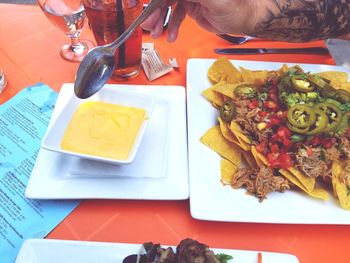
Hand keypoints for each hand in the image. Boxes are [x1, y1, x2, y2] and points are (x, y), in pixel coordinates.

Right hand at [142, 0, 256, 41]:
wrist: (244, 19)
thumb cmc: (236, 6)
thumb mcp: (212, 0)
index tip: (141, 4)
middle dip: (155, 10)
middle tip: (148, 23)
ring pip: (167, 5)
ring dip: (161, 20)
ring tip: (157, 32)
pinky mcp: (191, 6)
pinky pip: (176, 15)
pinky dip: (172, 26)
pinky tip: (170, 35)